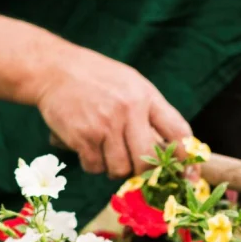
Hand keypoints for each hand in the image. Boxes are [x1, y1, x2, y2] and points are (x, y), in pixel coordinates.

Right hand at [35, 44, 191, 177]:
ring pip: (121, 169)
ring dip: (114, 168)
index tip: (187, 172)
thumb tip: (169, 149)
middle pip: (148, 161)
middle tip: (134, 165)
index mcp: (146, 97)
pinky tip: (87, 147)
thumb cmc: (96, 78)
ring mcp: (106, 125)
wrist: (53, 68)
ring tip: (106, 151)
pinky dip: (92, 164)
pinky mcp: (84, 137)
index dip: (186, 157)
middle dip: (143, 171)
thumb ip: (150, 112)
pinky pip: (96, 167)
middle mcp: (129, 111)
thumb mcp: (131, 84)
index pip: (179, 132)